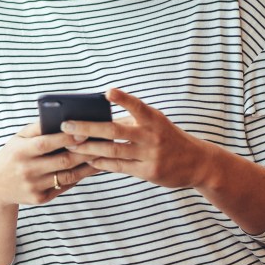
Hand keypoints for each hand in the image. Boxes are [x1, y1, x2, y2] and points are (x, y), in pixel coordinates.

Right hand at [0, 120, 101, 205]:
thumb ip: (37, 128)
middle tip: (103, 143)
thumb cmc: (12, 155)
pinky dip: (79, 177)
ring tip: (102, 155)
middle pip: (62, 161)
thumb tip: (62, 117)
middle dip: (85, 152)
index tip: (85, 131)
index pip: (46, 143)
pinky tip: (90, 168)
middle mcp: (27, 170)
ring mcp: (34, 187)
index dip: (66, 138)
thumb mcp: (18, 138)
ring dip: (88, 166)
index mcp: (20, 151)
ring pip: (68, 176)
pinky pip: (64, 186)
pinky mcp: (40, 199)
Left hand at [61, 88, 213, 188]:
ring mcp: (150, 155)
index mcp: (153, 119)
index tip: (108, 92)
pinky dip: (101, 162)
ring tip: (70, 145)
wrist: (198, 163)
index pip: (137, 106)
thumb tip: (97, 117)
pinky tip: (87, 159)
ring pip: (112, 151)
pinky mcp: (148, 172)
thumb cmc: (167, 137)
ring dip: (88, 148)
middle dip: (87, 127)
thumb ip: (131, 119)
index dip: (123, 99)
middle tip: (66, 125)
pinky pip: (119, 167)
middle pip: (114, 130)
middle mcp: (152, 136)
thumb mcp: (156, 123)